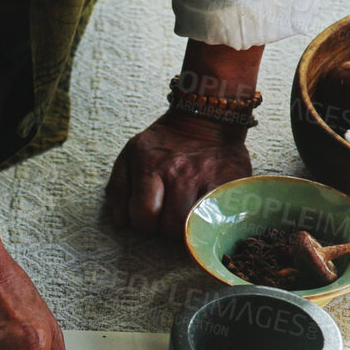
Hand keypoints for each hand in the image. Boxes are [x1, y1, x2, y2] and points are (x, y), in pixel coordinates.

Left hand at [106, 111, 252, 240]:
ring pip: (194, 226)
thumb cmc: (164, 143)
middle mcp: (180, 173)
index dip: (143, 225)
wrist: (206, 119)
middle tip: (167, 219)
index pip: (144, 214)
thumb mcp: (131, 154)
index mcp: (151, 165)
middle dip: (165, 230)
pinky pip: (218, 217)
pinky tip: (203, 215)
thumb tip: (121, 221)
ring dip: (187, 230)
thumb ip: (119, 188)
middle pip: (170, 226)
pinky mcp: (230, 183)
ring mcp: (207, 179)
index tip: (147, 219)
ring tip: (184, 218)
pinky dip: (209, 222)